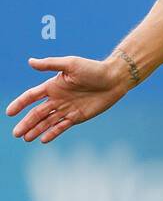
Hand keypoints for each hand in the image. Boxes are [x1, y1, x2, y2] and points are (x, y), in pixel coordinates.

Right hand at [7, 55, 130, 143]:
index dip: (19, 104)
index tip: (9, 113)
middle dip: (26, 123)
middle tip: (15, 134)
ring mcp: (67, 109)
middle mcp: (57, 98)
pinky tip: (43, 139)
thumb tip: (30, 61)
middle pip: (37, 113)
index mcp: (52, 86)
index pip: (31, 96)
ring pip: (47, 122)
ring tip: (25, 138)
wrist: (114, 79)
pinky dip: (52, 133)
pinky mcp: (77, 117)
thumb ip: (50, 64)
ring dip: (36, 130)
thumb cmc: (93, 68)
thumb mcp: (70, 64)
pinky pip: (62, 126)